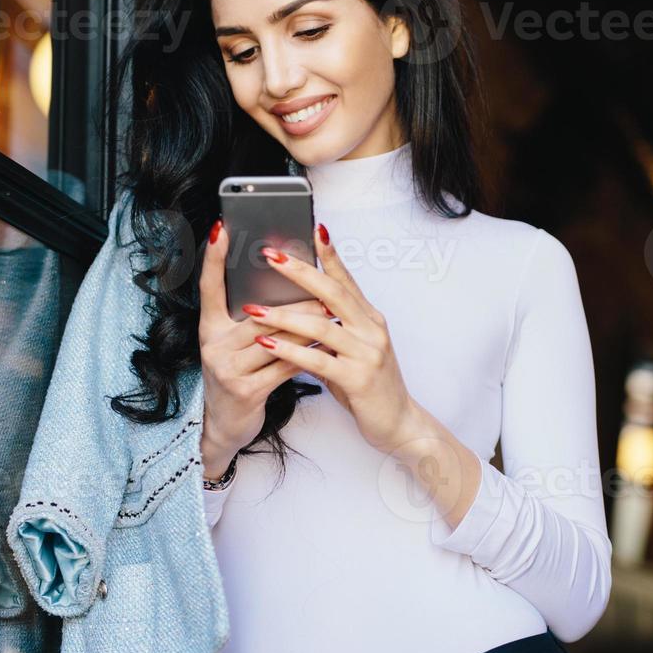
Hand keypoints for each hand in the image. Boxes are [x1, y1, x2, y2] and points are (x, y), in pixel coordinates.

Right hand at [198, 217, 330, 476]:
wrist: (226, 428)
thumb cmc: (238, 379)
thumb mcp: (236, 347)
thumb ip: (252, 320)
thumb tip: (287, 285)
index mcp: (210, 329)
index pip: (209, 286)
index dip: (213, 257)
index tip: (221, 227)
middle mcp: (214, 346)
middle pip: (259, 313)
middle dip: (294, 301)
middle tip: (322, 284)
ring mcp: (228, 369)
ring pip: (276, 338)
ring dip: (307, 325)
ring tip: (331, 311)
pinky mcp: (246, 391)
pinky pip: (285, 365)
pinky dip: (309, 353)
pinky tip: (326, 345)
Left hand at [247, 224, 420, 454]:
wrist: (399, 423)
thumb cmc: (371, 387)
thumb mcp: (353, 351)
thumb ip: (334, 330)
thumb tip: (303, 311)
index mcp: (370, 318)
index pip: (346, 279)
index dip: (330, 254)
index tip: (314, 229)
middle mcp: (371, 329)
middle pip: (332, 292)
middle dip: (299, 272)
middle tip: (271, 255)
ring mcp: (366, 353)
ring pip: (320, 325)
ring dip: (283, 315)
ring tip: (253, 308)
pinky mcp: (357, 378)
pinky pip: (317, 360)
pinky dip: (289, 350)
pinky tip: (267, 343)